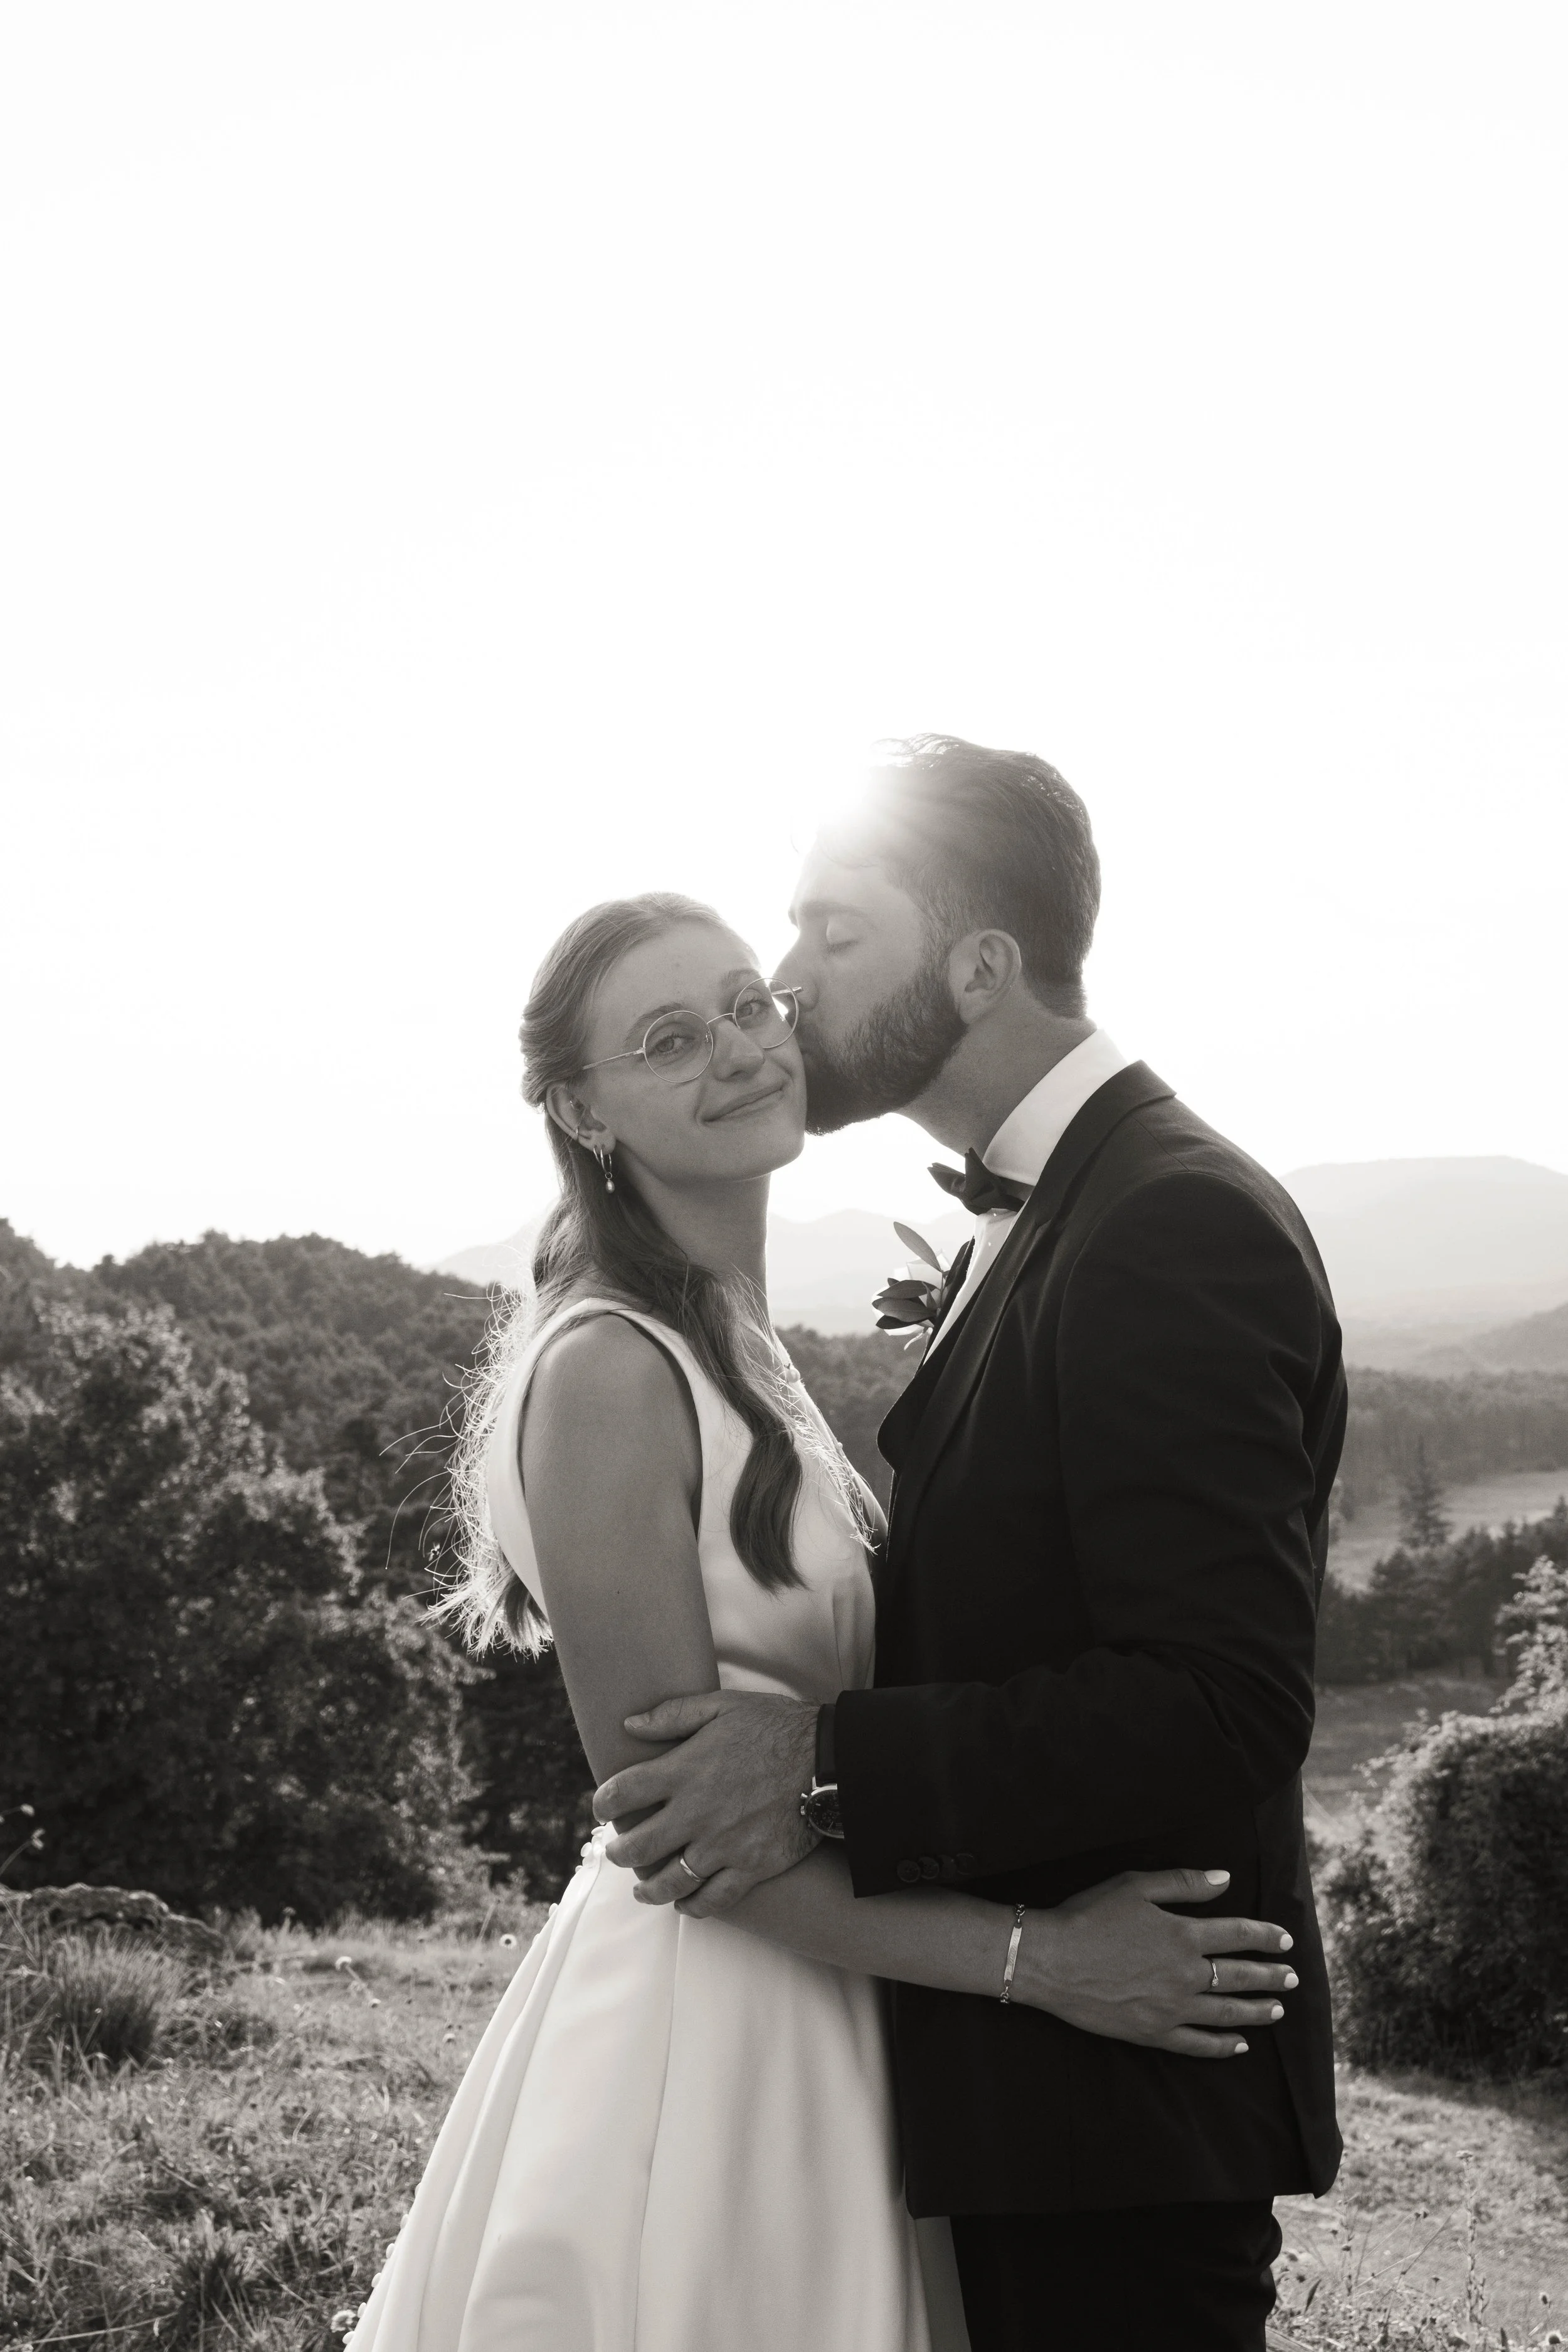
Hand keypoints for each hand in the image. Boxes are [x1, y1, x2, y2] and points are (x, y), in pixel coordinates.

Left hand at [593, 1691, 820, 1916]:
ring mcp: (724, 1845)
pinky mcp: (752, 1866)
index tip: (602, 1808)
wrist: (830, 1759)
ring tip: (641, 1888)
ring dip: (648, 1888)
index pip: (622, 1793)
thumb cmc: (775, 1727)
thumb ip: (673, 1715)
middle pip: (638, 1846)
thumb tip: (629, 1725)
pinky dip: (693, 1905)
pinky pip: (713, 1899)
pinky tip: (684, 1902)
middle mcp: (697, 1812)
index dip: (603, 1802)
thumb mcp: (723, 1706)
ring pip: (670, 1881)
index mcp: (685, 1770)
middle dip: (619, 1852)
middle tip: (616, 1851)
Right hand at [1014, 1868, 1297, 2058]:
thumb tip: (1225, 1878)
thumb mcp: (1136, 1886)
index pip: (1238, 1934)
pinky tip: (1239, 2045)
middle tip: (1292, 1978)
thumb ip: (1184, 1883)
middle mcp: (1185, 1974)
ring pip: (1226, 2012)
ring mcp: (1172, 2008)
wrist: (1051, 1960)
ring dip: (1256, 2011)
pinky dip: (1222, 2046)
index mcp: (1183, 1935)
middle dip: (1271, 1976)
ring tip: (1277, 2010)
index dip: (1265, 1936)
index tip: (1285, 1940)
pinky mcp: (1153, 2032)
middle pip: (1240, 1976)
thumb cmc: (1089, 1915)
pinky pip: (1197, 2044)